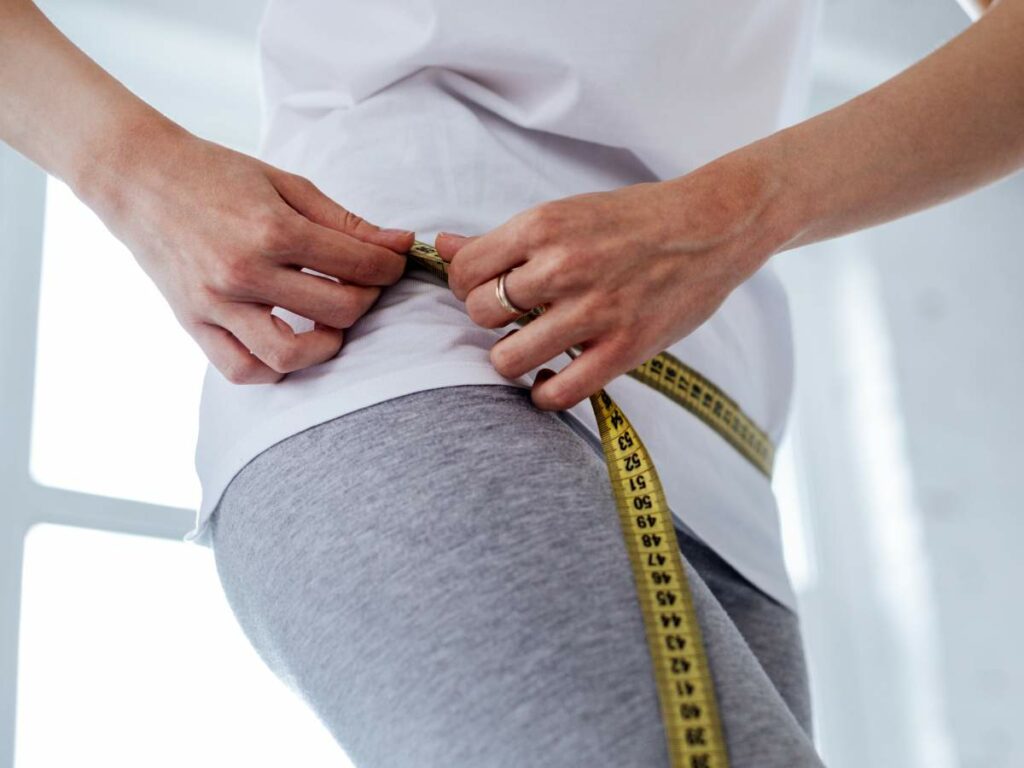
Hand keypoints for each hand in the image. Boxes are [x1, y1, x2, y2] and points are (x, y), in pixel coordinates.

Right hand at [81, 120, 413, 383]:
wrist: (138, 178)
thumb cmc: (216, 175)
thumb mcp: (285, 184)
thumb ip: (345, 220)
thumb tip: (400, 243)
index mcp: (273, 230)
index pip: (358, 266)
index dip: (389, 267)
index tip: (391, 263)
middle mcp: (245, 273)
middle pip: (338, 311)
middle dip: (367, 300)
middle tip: (364, 286)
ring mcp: (217, 304)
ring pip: (291, 355)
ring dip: (327, 346)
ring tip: (330, 324)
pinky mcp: (194, 324)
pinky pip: (241, 370)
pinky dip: (272, 368)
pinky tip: (288, 343)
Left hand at [435, 154, 791, 409]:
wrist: (712, 227)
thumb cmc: (635, 219)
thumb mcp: (564, 213)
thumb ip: (500, 238)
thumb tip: (442, 245)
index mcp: (544, 226)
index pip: (465, 272)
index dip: (465, 285)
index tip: (485, 289)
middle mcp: (563, 267)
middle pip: (480, 314)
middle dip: (488, 320)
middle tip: (512, 318)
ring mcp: (594, 311)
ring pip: (507, 359)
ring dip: (510, 358)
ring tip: (528, 349)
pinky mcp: (624, 348)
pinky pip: (559, 392)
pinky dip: (543, 394)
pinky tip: (549, 380)